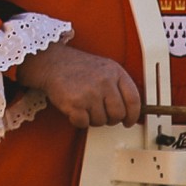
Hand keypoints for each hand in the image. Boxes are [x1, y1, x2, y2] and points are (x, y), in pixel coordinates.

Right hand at [14, 42, 141, 128]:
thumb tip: (131, 110)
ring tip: (85, 108)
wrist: (52, 63)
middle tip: (103, 115)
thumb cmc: (78, 67)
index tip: (129, 121)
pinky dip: (78, 121)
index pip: (134, 100)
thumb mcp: (105, 68)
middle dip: (111, 119)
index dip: (133, 115)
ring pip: (101, 121)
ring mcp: (89, 93)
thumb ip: (119, 86)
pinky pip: (83, 123)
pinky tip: (75, 111)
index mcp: (115, 72)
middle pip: (118, 114)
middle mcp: (104, 82)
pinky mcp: (74, 103)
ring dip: (93, 119)